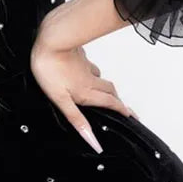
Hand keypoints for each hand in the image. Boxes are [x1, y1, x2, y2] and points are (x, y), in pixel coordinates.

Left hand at [29, 39, 139, 153]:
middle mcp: (90, 79)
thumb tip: (92, 140)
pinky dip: (91, 71)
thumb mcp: (61, 100)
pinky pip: (89, 65)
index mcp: (86, 92)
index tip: (132, 116)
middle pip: (110, 91)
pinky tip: (85, 71)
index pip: (110, 103)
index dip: (122, 110)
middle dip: (118, 100)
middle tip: (123, 107)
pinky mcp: (79, 56)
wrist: (51, 40)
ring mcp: (85, 66)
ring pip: (100, 78)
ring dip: (106, 86)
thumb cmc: (50, 69)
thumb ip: (77, 119)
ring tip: (106, 92)